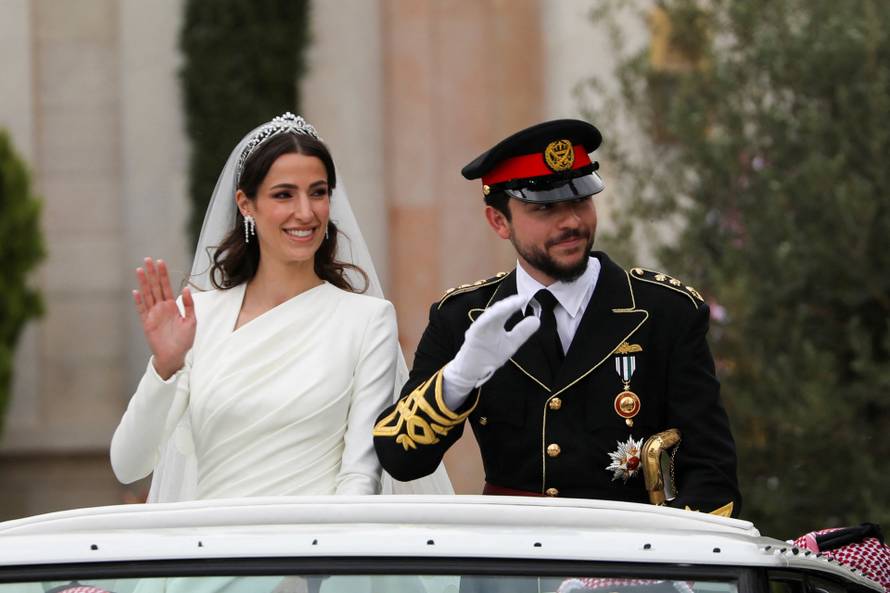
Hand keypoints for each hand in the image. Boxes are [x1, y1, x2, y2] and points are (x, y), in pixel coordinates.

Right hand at [132, 258, 195, 379]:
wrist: (175, 356)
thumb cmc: (184, 340)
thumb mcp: (191, 321)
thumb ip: (189, 305)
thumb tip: (186, 288)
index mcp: (172, 306)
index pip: (166, 286)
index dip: (163, 274)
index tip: (160, 262)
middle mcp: (161, 308)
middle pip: (155, 287)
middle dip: (151, 273)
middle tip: (147, 259)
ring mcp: (153, 314)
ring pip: (147, 295)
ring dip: (143, 283)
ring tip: (139, 270)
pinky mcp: (147, 323)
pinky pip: (141, 310)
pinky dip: (138, 301)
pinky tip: (136, 291)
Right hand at [444, 294, 539, 400]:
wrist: (473, 371)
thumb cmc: (490, 356)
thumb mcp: (511, 343)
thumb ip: (522, 332)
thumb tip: (536, 319)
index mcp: (496, 323)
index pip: (507, 311)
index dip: (516, 303)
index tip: (526, 297)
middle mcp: (487, 323)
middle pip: (498, 310)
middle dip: (509, 303)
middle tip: (521, 298)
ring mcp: (479, 329)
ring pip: (488, 316)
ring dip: (499, 309)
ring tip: (510, 304)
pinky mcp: (472, 337)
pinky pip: (479, 326)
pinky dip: (486, 319)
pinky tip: (494, 314)